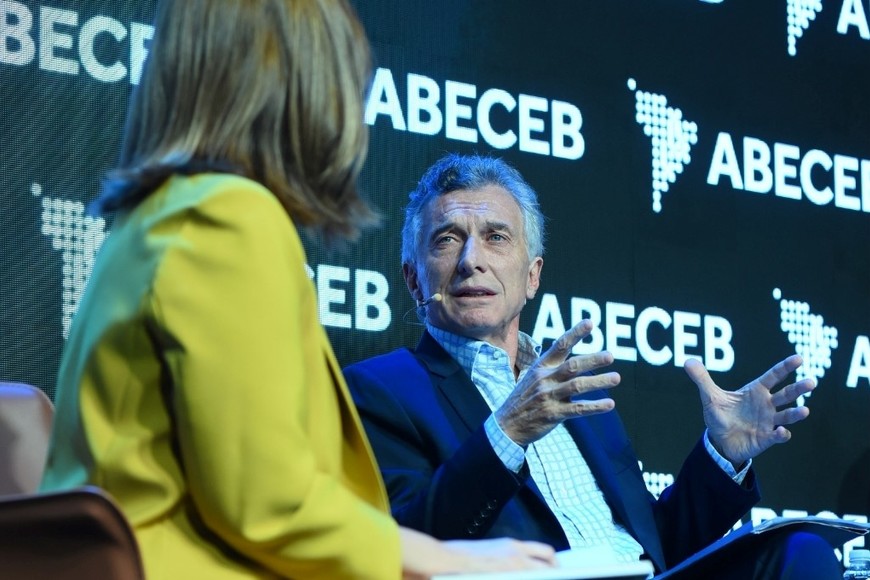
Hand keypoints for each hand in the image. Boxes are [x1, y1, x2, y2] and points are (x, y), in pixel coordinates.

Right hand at [400, 527, 554, 578]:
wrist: (445, 559)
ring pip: (541, 573)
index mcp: (513, 545)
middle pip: (550, 563)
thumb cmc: (461, 557)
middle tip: (556, 578)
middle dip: (556, 571)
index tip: (556, 570)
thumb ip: (506, 558)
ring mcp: (512, 566)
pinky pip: (527, 579)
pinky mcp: (505, 575)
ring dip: (544, 576)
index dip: (554, 563)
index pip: (545, 552)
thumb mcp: (489, 551)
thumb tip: (518, 568)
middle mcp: (517, 553)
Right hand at [494, 320, 619, 446]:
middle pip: (572, 366)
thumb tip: (571, 354)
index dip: (575, 333)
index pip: (560, 345)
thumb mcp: (531, 377)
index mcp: (541, 367)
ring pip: (578, 386)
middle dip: (592, 360)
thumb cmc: (523, 399)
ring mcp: (549, 397)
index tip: (590, 323)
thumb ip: (551, 367)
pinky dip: (594, 406)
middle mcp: (545, 379)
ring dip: (599, 382)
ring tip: (616, 378)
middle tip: (610, 356)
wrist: (506, 425)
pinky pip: (578, 409)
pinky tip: (609, 404)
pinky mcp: (553, 414)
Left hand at [684, 354, 813, 466]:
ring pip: (786, 416)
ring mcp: (768, 422)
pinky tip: (782, 432)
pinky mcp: (766, 438)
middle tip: (811, 382)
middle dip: (798, 389)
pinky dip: (781, 434)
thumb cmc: (719, 415)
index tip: (799, 358)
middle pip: (786, 394)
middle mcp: (766, 405)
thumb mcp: (709, 397)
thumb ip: (702, 379)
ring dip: (795, 414)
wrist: (718, 440)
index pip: (773, 376)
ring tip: (805, 411)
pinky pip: (776, 436)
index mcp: (756, 391)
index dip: (785, 367)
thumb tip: (688, 360)